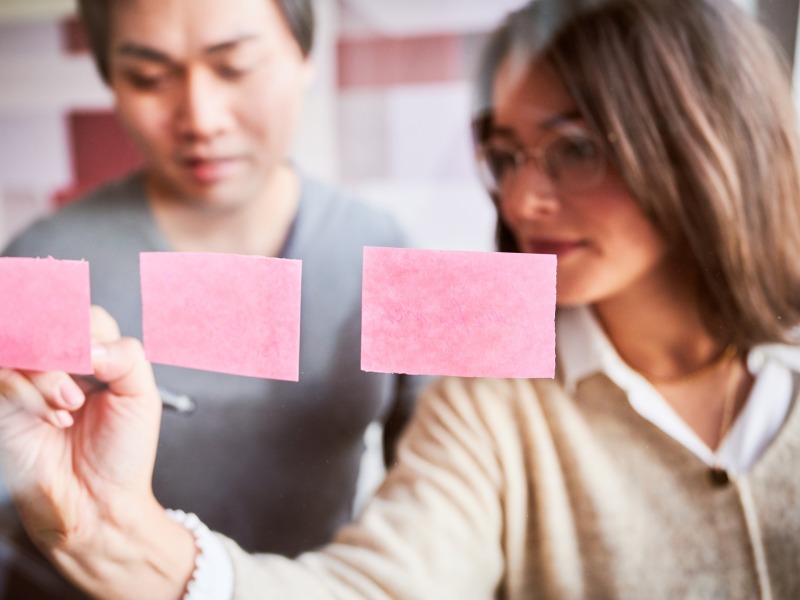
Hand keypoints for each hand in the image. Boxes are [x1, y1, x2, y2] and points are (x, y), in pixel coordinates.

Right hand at [0, 307, 193, 597]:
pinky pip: (4, 377)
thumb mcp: (141, 398)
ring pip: (23, 346)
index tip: (95, 352)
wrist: (99, 504)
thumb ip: (126, 357)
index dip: (85, 325)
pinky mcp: (6, 406)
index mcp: (96, 357)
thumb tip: (90, 343)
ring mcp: (29, 384)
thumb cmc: (122, 454)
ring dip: (49, 373)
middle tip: (82, 372)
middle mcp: (60, 366)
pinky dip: (30, 393)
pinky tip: (54, 418)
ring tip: (71, 406)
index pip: (82, 315)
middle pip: (47, 323)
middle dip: (64, 345)